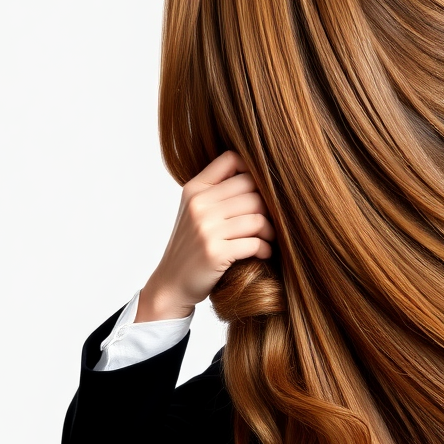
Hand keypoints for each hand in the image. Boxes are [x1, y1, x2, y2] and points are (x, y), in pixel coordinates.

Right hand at [136, 151, 275, 321]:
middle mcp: (199, 205)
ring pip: (258, 217)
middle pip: (252, 190)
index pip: (231, 159)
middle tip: (271, 220)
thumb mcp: (195, 211)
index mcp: (194, 189)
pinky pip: (256, 243)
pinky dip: (265, 248)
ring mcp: (206, 229)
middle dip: (267, 206)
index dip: (252, 170)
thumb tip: (262, 174)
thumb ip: (218, 190)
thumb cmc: (192, 245)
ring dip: (270, 230)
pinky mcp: (216, 252)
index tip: (259, 190)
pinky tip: (264, 252)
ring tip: (269, 237)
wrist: (172, 283)